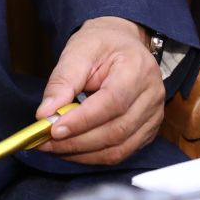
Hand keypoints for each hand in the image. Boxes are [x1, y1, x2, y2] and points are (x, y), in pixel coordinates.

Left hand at [34, 16, 164, 164]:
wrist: (122, 44)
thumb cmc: (102, 44)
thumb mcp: (78, 50)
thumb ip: (62, 81)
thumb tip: (45, 113)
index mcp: (137, 68)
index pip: (112, 102)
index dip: (82, 120)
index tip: (53, 129)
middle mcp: (152, 94)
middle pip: (116, 130)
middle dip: (77, 141)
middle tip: (45, 142)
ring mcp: (154, 115)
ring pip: (119, 148)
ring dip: (83, 153)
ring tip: (55, 147)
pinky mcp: (148, 130)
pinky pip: (122, 152)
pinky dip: (94, 156)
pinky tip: (74, 149)